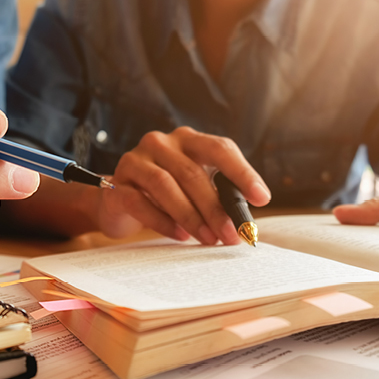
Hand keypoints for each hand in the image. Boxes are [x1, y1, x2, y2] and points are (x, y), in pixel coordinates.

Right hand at [96, 126, 270, 244]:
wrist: (119, 202)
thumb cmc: (166, 195)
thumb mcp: (194, 190)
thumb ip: (218, 196)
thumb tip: (246, 221)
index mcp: (187, 139)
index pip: (219, 148)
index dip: (242, 173)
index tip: (262, 198)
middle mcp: (160, 143)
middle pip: (192, 173)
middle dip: (216, 208)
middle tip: (231, 234)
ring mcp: (135, 161)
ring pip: (166, 186)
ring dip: (191, 216)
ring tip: (208, 239)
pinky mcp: (117, 184)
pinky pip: (141, 203)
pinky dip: (163, 222)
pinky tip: (181, 236)